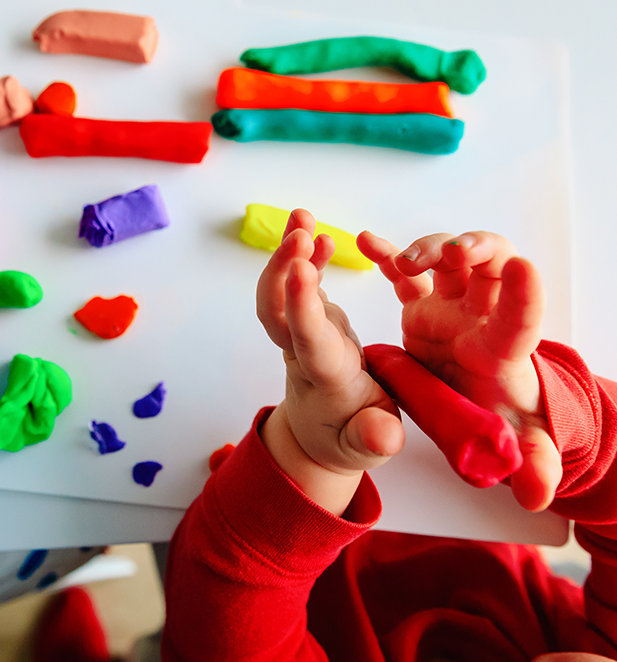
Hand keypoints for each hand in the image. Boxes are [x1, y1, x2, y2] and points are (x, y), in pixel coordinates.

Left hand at [257, 209, 402, 515]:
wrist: (322, 438)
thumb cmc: (351, 440)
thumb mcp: (372, 446)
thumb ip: (375, 438)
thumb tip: (384, 437)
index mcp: (326, 378)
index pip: (307, 338)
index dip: (300, 303)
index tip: (298, 267)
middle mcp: (306, 351)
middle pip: (277, 310)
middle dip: (281, 269)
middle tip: (297, 233)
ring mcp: (304, 333)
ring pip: (283, 292)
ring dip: (289, 254)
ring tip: (300, 215)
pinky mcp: (310, 322)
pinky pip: (300, 287)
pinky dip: (306, 258)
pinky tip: (315, 234)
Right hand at [357, 229, 560, 510]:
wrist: (476, 396)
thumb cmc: (498, 413)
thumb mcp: (516, 445)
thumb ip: (531, 466)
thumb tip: (538, 495)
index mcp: (501, 351)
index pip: (520, 322)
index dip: (525, 296)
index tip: (525, 269)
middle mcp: (479, 318)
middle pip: (491, 266)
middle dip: (476, 249)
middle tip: (454, 253)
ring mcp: (449, 306)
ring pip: (447, 258)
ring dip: (430, 248)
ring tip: (404, 262)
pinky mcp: (420, 305)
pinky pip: (403, 272)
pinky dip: (387, 253)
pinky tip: (366, 242)